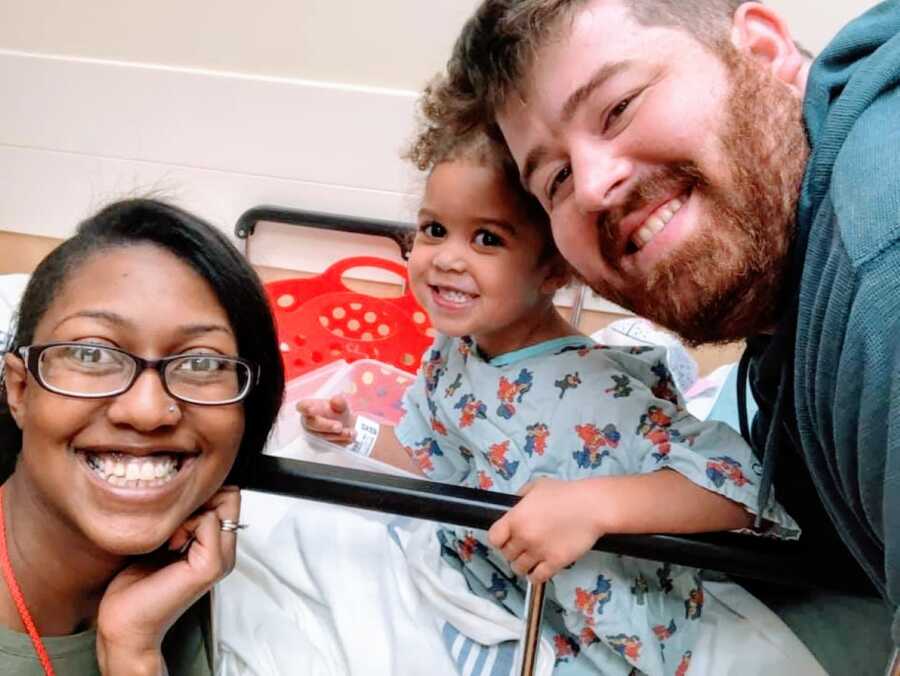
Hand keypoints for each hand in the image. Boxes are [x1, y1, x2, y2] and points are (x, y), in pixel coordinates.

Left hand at [96, 487, 240, 674]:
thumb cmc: (135, 586)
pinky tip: (169, 547)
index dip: (203, 495)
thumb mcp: (163, 539)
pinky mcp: (211, 565)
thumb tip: (189, 489)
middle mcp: (225, 551)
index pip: (229, 495)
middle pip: (230, 495)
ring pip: (220, 504)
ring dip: (189, 514)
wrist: (125, 623)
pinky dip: (184, 526)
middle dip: (199, 501)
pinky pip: (208, 520)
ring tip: (170, 539)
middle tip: (175, 526)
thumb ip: (183, 518)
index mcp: (216, 545)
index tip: (177, 516)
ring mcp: (222, 559)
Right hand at [297, 396, 354, 444]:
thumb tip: (335, 400)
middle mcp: (309, 421)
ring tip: (350, 432)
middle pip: (312, 424)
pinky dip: (342, 441)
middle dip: (326, 426)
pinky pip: (330, 444)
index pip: (302, 407)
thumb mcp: (341, 405)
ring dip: (337, 435)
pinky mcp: (322, 445)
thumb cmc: (337, 412)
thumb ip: (339, 402)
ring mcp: (314, 434)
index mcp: (310, 407)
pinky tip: (350, 437)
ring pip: (323, 436)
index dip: (305, 408)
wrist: (346, 424)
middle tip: (339, 426)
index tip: (311, 409)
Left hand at [487, 478, 603, 583]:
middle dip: (512, 550)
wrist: (591, 506)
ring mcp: (538, 552)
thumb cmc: (565, 493)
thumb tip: (514, 507)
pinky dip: (535, 575)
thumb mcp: (537, 486)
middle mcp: (523, 537)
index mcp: (516, 518)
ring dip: (523, 564)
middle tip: (522, 546)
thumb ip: (521, 497)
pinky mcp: (554, 563)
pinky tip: (539, 568)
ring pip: (519, 568)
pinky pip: (536, 578)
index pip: (494, 538)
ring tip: (530, 558)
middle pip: (506, 554)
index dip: (499, 539)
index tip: (505, 538)